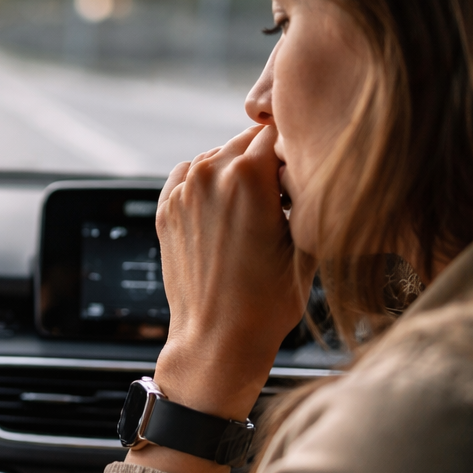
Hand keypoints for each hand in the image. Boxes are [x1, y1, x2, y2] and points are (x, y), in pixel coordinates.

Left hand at [153, 125, 310, 426]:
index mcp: (248, 174)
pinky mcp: (165, 210)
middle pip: (246, 141)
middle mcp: (209, 174)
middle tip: (280, 198)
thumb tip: (307, 164)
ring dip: (234, 173)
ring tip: (252, 213)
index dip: (294, 152)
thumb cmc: (268, 300)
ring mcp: (182, 192)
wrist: (218, 339)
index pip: (278, 133)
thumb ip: (306, 191)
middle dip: (265, 161)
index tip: (300, 177)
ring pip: (217, 158)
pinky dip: (206, 186)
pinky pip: (189, 177)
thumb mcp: (305, 240)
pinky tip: (223, 215)